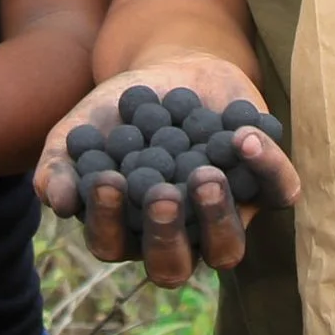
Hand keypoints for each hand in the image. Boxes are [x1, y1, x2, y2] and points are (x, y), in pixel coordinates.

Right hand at [34, 58, 300, 287]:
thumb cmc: (122, 112)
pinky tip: (243, 135)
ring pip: (228, 248)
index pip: (113, 245)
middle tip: (161, 194)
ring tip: (206, 174)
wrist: (175, 68)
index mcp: (128, 231)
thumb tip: (57, 199)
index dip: (108, 220)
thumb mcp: (82, 129)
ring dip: (217, 216)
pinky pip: (277, 192)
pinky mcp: (265, 187)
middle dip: (165, 235)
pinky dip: (266, 167)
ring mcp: (225, 218)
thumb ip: (61, 162)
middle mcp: (179, 238)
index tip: (107, 179)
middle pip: (172, 266)